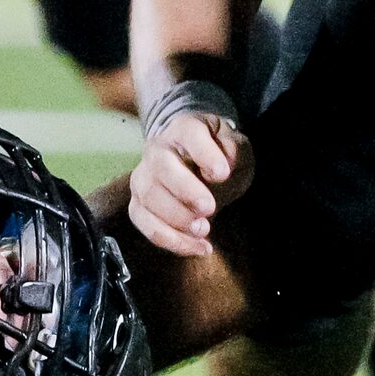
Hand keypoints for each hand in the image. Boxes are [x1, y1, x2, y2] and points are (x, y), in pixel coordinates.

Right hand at [128, 79, 252, 257]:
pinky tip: (198, 247)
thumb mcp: (236, 145)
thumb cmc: (220, 153)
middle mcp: (157, 150)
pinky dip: (171, 240)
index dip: (205, 154)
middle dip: (185, 192)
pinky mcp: (139, 204)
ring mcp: (143, 177)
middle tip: (209, 208)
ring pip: (148, 199)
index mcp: (185, 128)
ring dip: (176, 220)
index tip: (223, 173)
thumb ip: (234, 150)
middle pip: (161, 169)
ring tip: (205, 230)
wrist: (199, 162)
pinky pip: (146, 224)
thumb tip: (226, 165)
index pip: (190, 134)